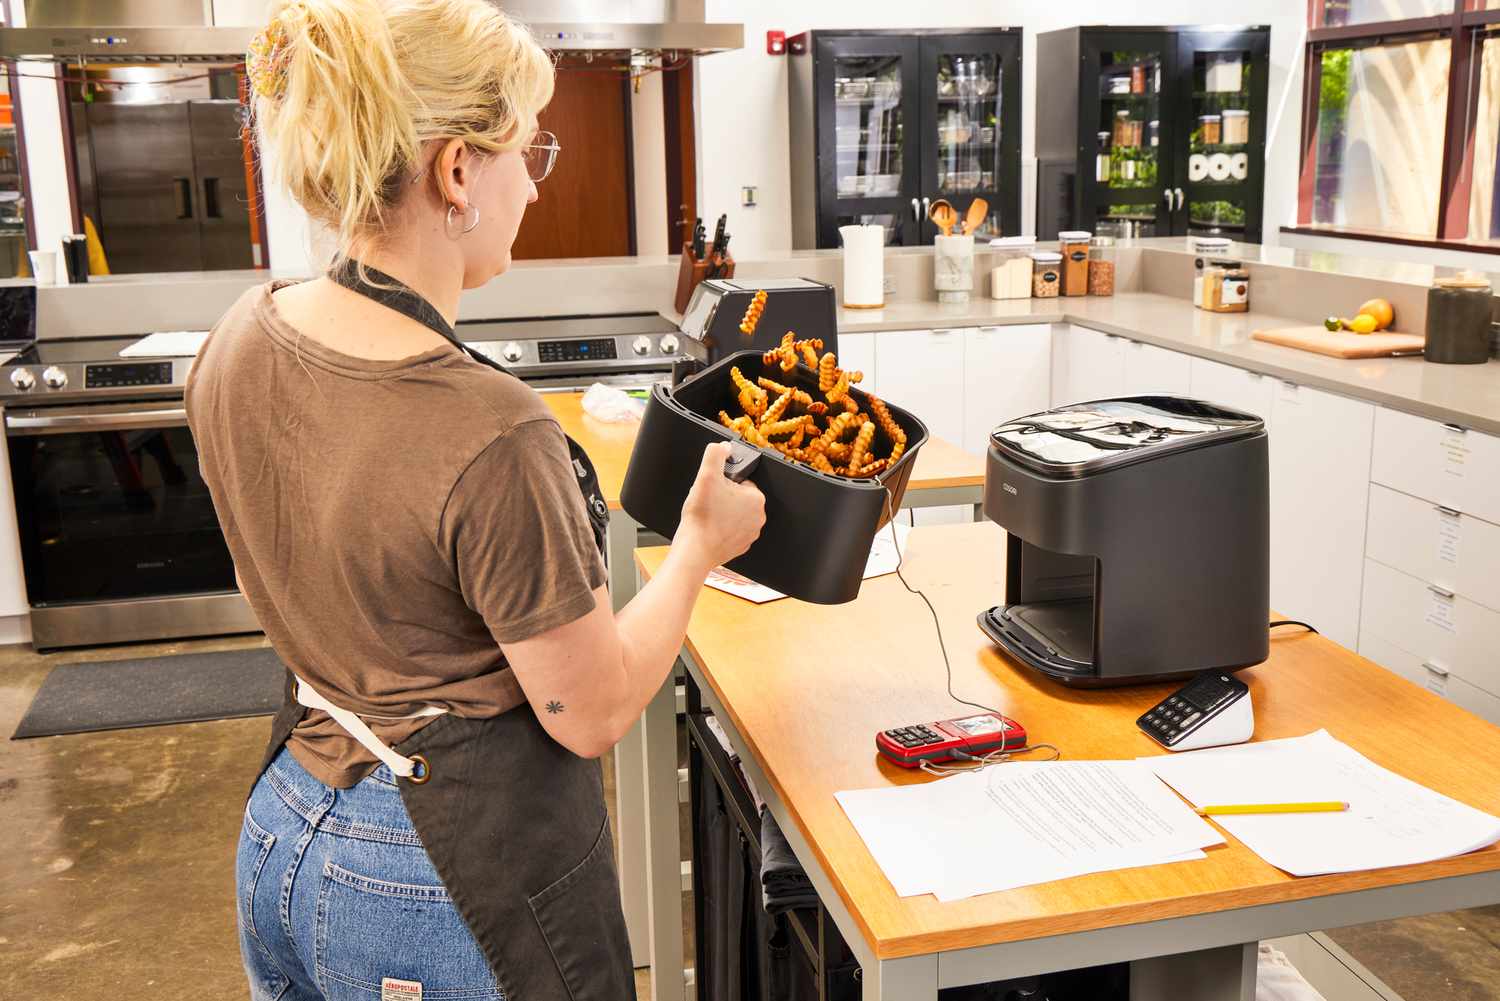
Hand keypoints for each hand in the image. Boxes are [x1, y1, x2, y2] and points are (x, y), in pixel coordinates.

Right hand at [677, 442, 765, 570]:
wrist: (694, 550)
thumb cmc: (702, 518)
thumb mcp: (706, 476)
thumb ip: (715, 454)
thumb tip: (724, 447)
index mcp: (756, 498)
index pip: (741, 481)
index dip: (724, 482)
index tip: (714, 489)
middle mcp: (758, 517)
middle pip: (738, 497)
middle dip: (723, 497)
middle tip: (709, 502)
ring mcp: (750, 533)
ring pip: (734, 513)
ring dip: (722, 512)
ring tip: (708, 515)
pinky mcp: (740, 545)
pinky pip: (731, 530)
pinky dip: (721, 528)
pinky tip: (710, 527)